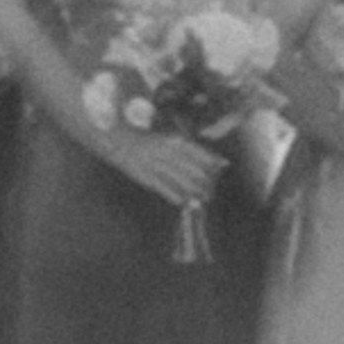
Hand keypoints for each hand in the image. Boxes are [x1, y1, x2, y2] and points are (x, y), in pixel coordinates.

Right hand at [100, 122, 223, 213]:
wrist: (120, 142)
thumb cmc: (151, 141)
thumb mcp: (173, 140)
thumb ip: (194, 150)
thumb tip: (221, 163)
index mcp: (176, 141)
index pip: (202, 154)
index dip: (214, 163)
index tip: (223, 168)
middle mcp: (169, 153)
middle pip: (195, 171)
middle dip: (207, 183)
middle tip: (212, 191)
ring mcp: (158, 166)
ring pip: (183, 182)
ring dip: (195, 193)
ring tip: (204, 199)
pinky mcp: (148, 178)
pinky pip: (166, 190)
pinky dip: (177, 198)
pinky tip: (185, 203)